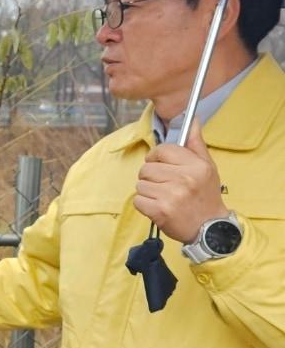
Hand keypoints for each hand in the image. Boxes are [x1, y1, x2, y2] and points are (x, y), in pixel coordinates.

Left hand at [134, 120, 226, 243]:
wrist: (209, 228)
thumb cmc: (205, 194)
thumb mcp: (207, 166)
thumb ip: (196, 143)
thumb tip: (193, 120)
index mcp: (196, 166)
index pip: (162, 150)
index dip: (157, 158)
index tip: (161, 166)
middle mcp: (184, 179)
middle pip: (146, 168)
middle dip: (151, 177)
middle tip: (165, 186)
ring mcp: (171, 195)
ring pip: (140, 184)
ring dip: (148, 191)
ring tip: (164, 197)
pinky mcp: (160, 211)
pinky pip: (137, 200)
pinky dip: (144, 205)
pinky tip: (159, 207)